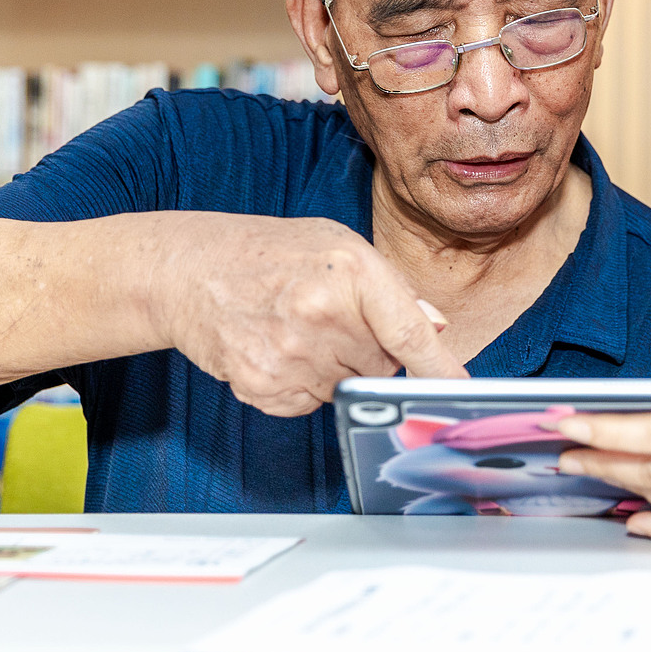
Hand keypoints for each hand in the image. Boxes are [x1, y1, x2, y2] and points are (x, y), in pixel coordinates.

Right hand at [155, 215, 467, 416]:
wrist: (190, 271)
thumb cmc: (270, 253)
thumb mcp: (339, 247)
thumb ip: (393, 290)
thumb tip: (435, 328)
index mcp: (351, 272)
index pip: (409, 334)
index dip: (439, 368)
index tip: (460, 390)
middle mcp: (323, 314)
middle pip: (382, 367)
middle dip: (371, 351)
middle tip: (334, 321)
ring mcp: (290, 354)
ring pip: (347, 389)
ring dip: (335, 370)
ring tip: (299, 330)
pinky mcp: (263, 385)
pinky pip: (310, 404)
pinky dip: (302, 386)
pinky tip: (279, 350)